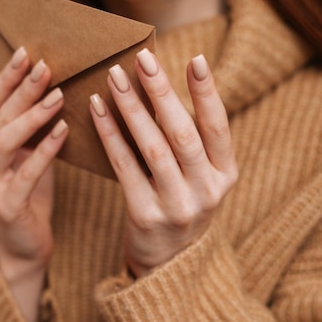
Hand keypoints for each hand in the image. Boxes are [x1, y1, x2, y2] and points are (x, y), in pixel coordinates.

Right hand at [0, 47, 67, 321]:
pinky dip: (45, 148)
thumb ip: (30, 127)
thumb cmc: (30, 193)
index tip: (27, 52)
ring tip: (58, 95)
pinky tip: (64, 129)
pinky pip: (26, 172)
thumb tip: (54, 87)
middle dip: (21, 89)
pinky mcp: (5, 205)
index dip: (7, 77)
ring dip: (31, 114)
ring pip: (5, 140)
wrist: (25, 244)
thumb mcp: (27, 154)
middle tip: (46, 65)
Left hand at [90, 49, 237, 277]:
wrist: (169, 263)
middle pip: (183, 133)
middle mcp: (207, 191)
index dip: (207, 94)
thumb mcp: (200, 178)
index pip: (218, 127)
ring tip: (114, 77)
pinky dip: (110, 135)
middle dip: (162, 93)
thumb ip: (190, 142)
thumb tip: (158, 86)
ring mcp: (178, 206)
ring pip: (153, 148)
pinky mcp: (146, 216)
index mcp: (225, 174)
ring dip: (132, 109)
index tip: (196, 59)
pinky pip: (125, 168)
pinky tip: (96, 110)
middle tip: (143, 58)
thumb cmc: (182, 204)